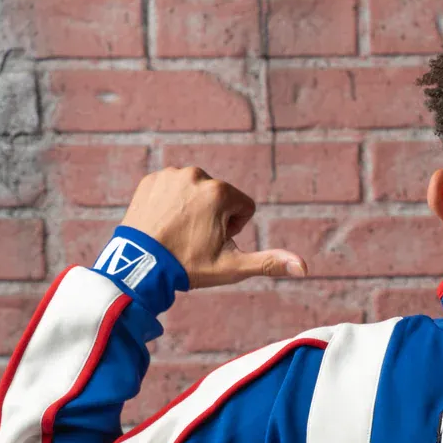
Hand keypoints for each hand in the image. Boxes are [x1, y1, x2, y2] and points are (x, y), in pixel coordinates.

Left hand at [119, 166, 307, 287]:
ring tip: (178, 232)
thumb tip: (304, 267)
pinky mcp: (152, 179)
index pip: (244, 207)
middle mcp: (197, 175)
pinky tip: (163, 222)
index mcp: (220, 193)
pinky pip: (173, 188)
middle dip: (214, 217)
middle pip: (221, 198)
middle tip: (194, 239)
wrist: (139, 265)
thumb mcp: (232, 267)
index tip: (213, 242)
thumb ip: (269, 262)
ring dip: (193, 209)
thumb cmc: (188, 266)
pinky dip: (171, 204)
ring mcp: (171, 175)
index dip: (234, 229)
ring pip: (197, 192)